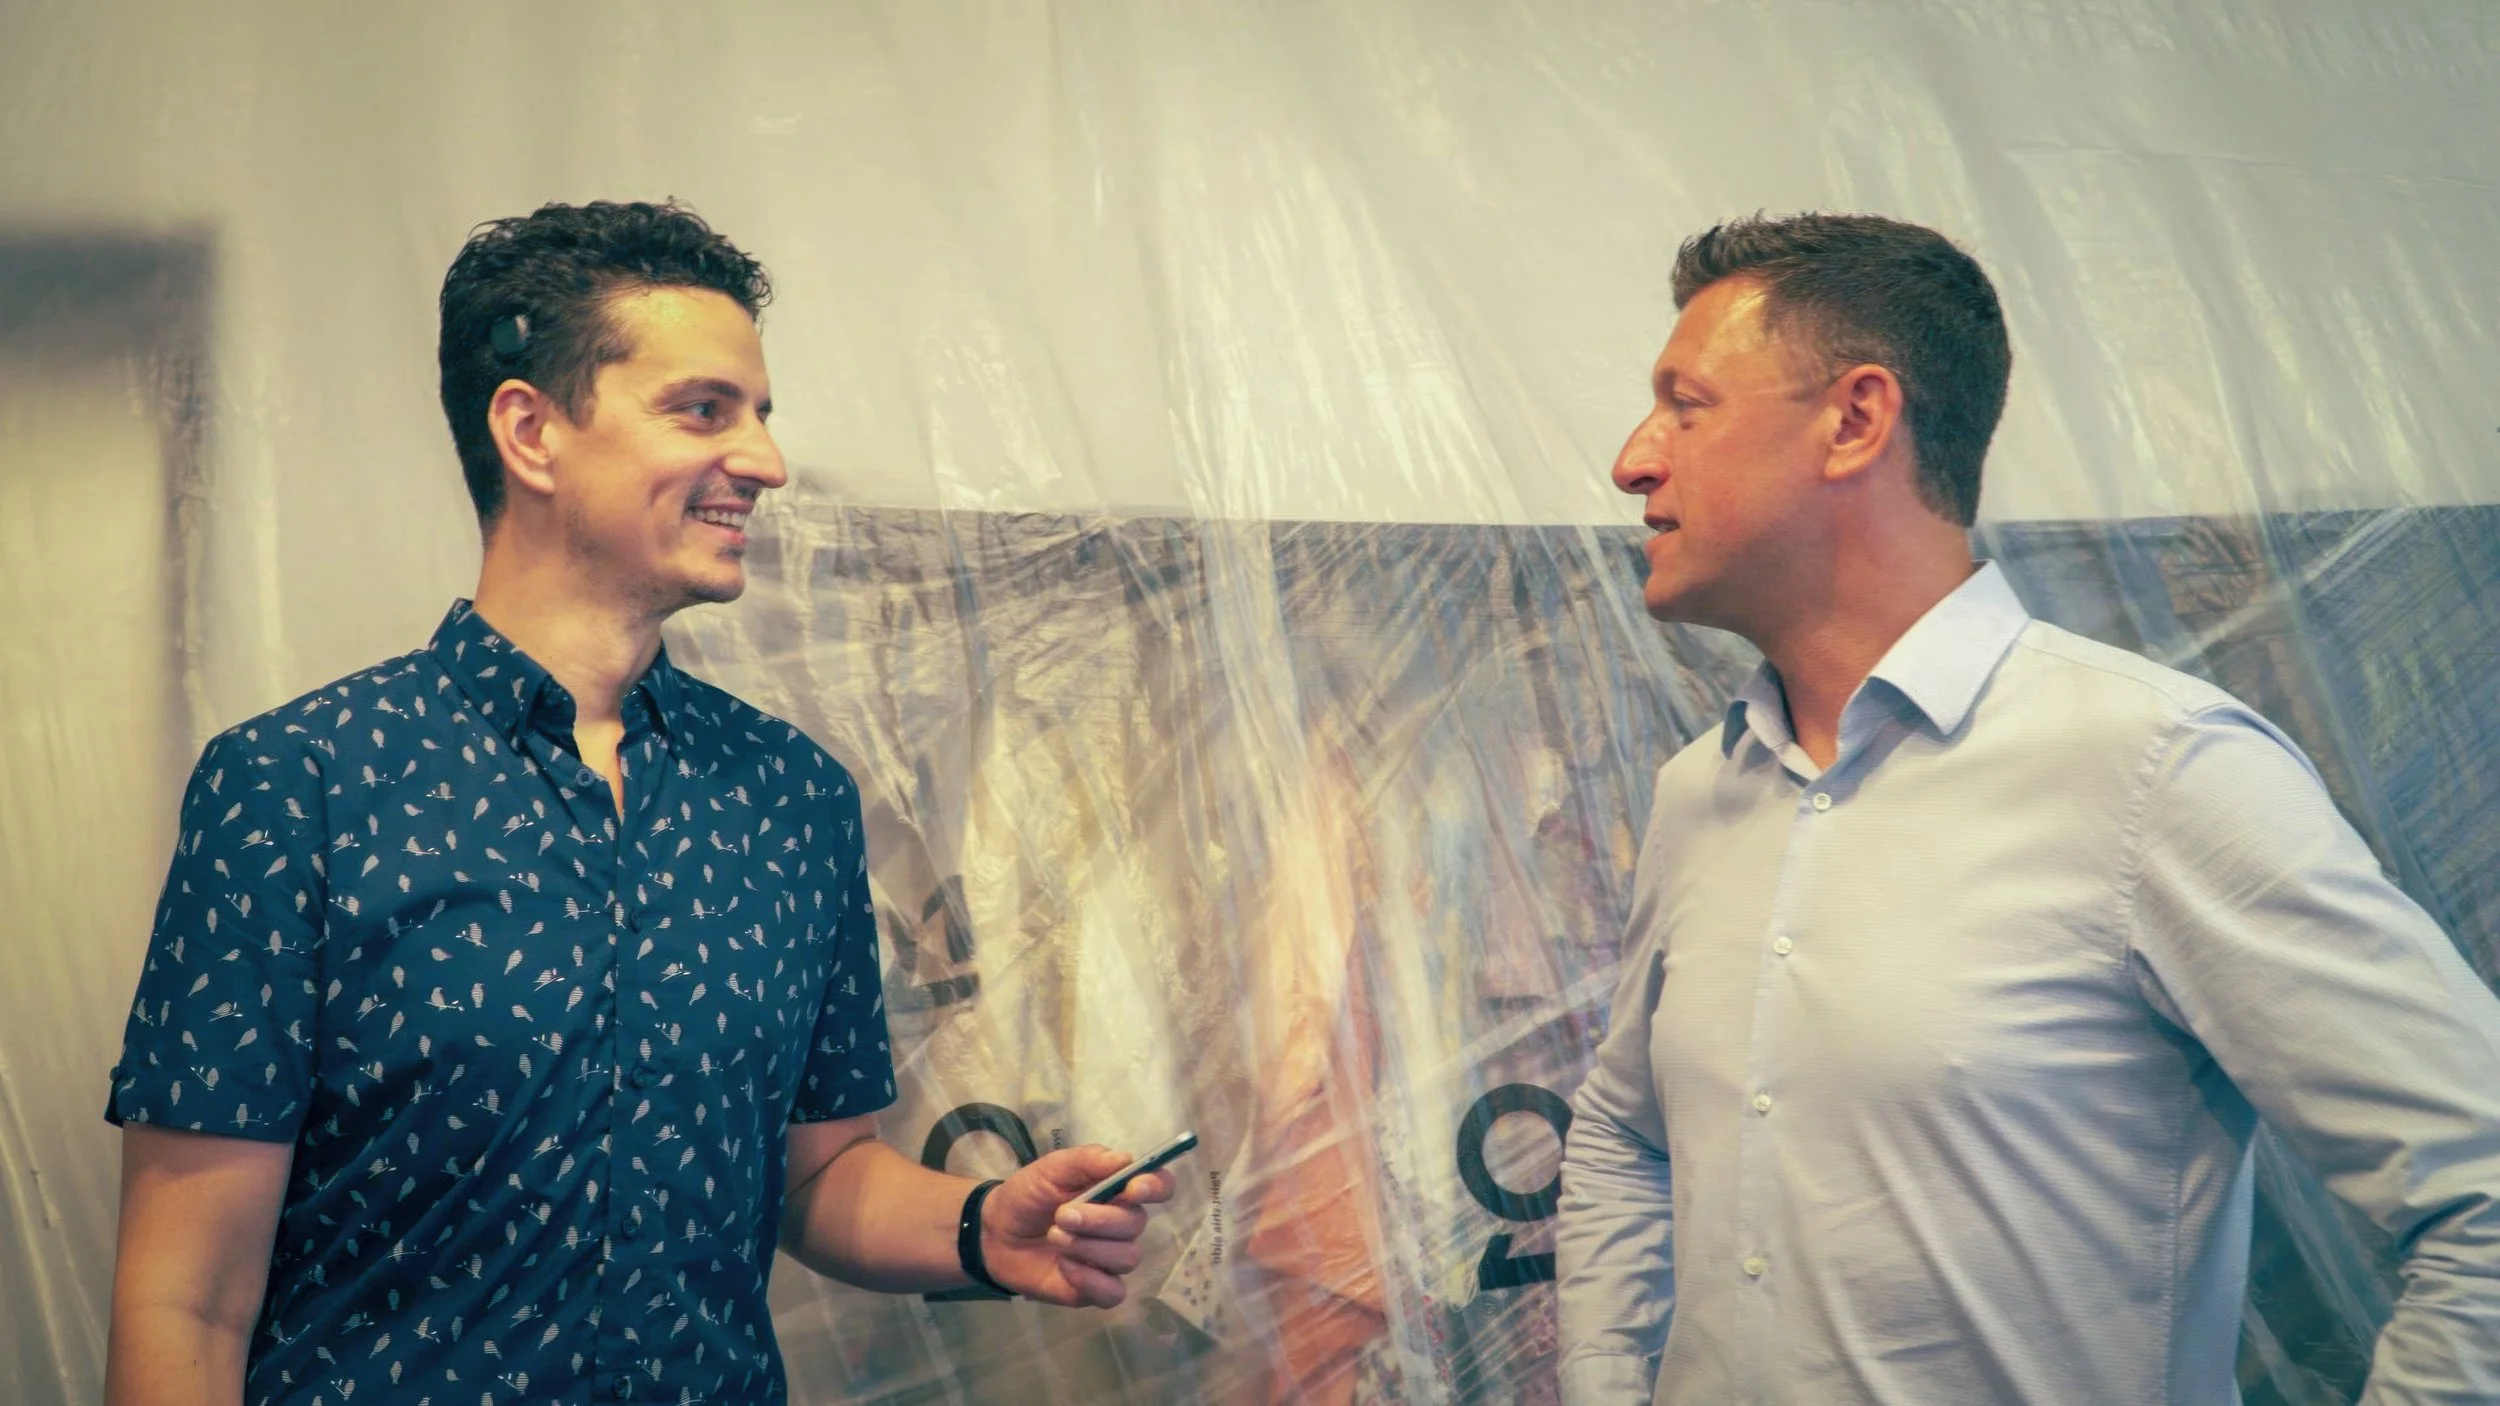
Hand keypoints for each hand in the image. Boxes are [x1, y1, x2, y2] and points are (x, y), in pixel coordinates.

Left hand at [979, 1145, 1176, 1306]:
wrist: (996, 1232)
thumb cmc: (1029, 1195)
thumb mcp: (1052, 1168)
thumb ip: (1088, 1161)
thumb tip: (1125, 1159)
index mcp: (1118, 1190)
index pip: (1159, 1186)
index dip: (1156, 1187)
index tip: (1134, 1189)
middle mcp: (1121, 1225)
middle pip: (1137, 1224)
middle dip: (1100, 1220)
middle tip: (1062, 1215)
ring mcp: (1110, 1259)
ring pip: (1127, 1257)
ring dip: (1089, 1247)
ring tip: (1055, 1236)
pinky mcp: (1096, 1289)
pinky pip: (1113, 1292)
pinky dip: (1091, 1279)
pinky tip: (1065, 1267)